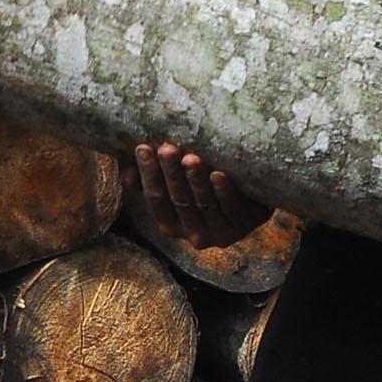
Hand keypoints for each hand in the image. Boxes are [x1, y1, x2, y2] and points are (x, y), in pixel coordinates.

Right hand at [132, 141, 266, 248]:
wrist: (253, 198)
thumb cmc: (206, 188)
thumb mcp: (178, 187)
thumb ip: (150, 181)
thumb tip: (127, 173)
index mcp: (171, 225)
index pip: (156, 200)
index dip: (148, 175)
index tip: (143, 147)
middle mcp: (193, 234)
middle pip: (179, 201)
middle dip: (171, 174)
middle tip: (166, 148)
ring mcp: (219, 232)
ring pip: (204, 205)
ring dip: (196, 181)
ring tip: (190, 158)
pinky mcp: (243, 225)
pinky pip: (232, 208)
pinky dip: (224, 192)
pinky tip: (219, 174)